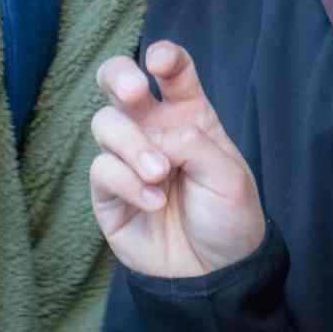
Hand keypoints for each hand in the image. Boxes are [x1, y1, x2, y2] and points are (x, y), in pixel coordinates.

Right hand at [89, 41, 264, 277]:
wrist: (215, 275)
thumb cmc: (228, 219)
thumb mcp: (230, 177)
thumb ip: (194, 144)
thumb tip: (156, 137)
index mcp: (188, 115)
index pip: (173, 72)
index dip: (165, 57)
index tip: (160, 62)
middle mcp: (153, 129)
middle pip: (118, 82)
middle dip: (117, 75)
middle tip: (134, 91)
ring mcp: (127, 158)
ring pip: (105, 123)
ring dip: (131, 144)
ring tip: (159, 173)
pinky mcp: (108, 192)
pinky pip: (102, 169)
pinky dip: (127, 182)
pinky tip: (153, 202)